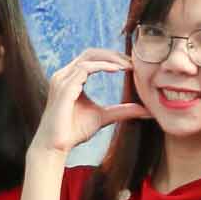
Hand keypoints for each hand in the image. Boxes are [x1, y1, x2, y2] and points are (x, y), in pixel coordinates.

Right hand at [31, 50, 150, 157]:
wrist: (55, 147)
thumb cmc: (74, 132)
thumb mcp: (103, 117)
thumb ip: (121, 110)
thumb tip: (145, 110)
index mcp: (70, 79)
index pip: (92, 58)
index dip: (112, 58)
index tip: (131, 65)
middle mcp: (64, 75)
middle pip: (90, 53)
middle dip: (113, 55)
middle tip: (132, 62)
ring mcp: (62, 80)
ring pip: (89, 57)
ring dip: (110, 59)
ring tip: (128, 66)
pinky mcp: (63, 88)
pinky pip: (85, 68)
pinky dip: (102, 66)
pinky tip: (117, 70)